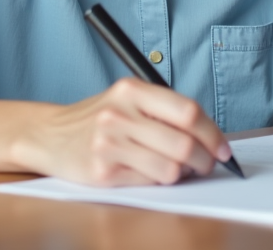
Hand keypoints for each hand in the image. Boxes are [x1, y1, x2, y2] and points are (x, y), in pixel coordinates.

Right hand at [11, 78, 231, 186]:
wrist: (49, 135)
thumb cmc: (100, 117)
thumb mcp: (128, 99)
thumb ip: (165, 111)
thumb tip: (211, 136)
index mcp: (132, 90)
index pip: (187, 111)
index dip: (213, 133)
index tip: (224, 148)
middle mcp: (120, 114)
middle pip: (183, 143)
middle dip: (205, 159)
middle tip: (207, 164)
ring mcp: (109, 144)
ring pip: (170, 168)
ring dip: (184, 173)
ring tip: (180, 169)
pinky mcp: (102, 172)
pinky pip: (149, 181)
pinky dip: (159, 180)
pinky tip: (151, 171)